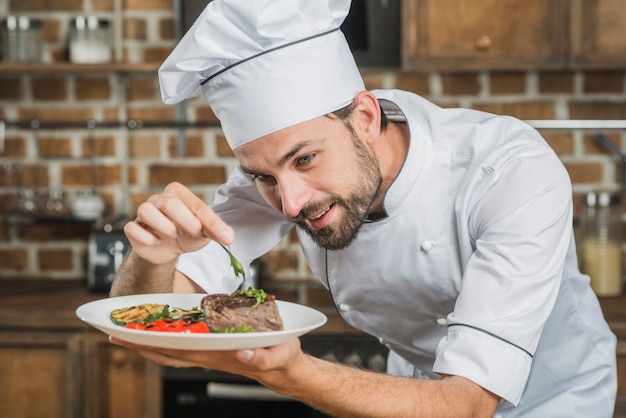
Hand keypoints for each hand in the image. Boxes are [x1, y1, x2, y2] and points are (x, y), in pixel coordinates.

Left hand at [109, 336, 301, 385]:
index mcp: (217, 354)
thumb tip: (243, 355)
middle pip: (166, 351)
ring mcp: (208, 353)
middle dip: (140, 344)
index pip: (177, 350)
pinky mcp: (212, 349)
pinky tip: (157, 333)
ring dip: (147, 344)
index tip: (128, 336)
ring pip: (171, 351)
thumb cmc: (281, 358)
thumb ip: (263, 357)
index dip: (151, 343)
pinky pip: (182, 346)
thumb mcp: (278, 356)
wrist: (285, 368)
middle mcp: (207, 355)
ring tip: (126, 333)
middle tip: (113, 333)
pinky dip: (164, 341)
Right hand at [123, 182, 233, 264]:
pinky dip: (146, 238)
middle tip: (194, 233)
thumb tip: (229, 236)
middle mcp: (159, 199)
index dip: (212, 223)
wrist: (166, 250)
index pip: (197, 205)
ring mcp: (143, 211)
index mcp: (179, 193)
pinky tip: (156, 242)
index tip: (225, 238)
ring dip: (164, 228)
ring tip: (173, 236)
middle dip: (187, 222)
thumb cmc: (186, 234)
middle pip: (170, 204)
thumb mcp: (205, 232)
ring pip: (146, 210)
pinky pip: (132, 228)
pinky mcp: (132, 227)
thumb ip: (217, 231)